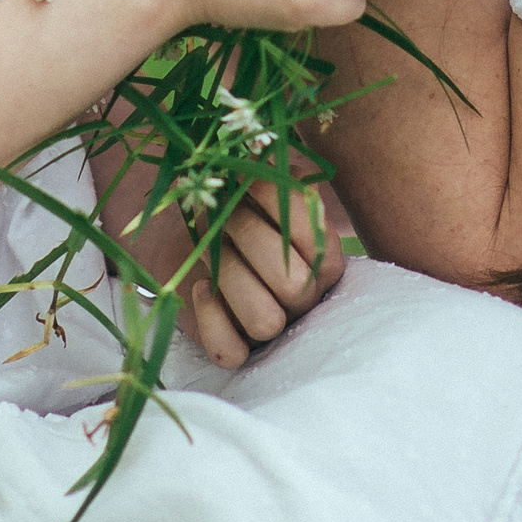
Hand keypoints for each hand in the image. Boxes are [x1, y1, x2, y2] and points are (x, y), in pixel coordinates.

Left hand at [180, 177, 349, 368]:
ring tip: (210, 248)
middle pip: (293, 286)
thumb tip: (271, 169)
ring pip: (264, 321)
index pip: (318, 242)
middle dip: (251, 240)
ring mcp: (275, 328)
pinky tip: (201, 287)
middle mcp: (306, 298)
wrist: (196, 238)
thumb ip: (278, 176)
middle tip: (225, 215)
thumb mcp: (261, 185)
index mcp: (325, 258)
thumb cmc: (237, 206)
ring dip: (230, 277)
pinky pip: (230, 352)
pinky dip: (211, 317)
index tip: (249, 180)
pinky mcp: (237, 348)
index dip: (280, 208)